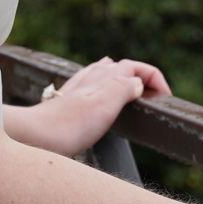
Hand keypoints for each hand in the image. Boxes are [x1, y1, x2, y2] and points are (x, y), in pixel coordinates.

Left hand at [18, 58, 169, 155]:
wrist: (37, 137)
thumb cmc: (71, 123)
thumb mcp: (106, 102)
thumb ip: (124, 86)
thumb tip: (137, 82)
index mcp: (105, 74)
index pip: (138, 67)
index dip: (156, 79)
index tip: (165, 99)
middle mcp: (92, 76)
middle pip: (123, 67)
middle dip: (142, 77)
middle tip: (153, 97)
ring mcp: (80, 87)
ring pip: (106, 74)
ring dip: (124, 81)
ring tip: (134, 95)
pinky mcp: (70, 101)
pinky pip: (93, 87)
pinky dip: (106, 90)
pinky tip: (101, 102)